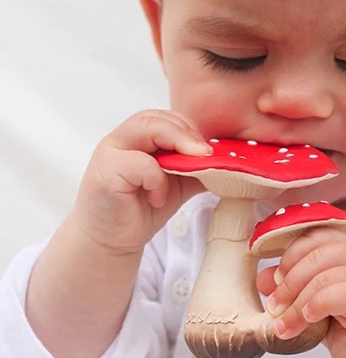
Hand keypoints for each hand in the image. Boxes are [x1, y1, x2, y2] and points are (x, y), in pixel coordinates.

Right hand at [72, 109, 209, 252]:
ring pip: (148, 128)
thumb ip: (195, 170)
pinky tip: (158, 198)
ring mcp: (111, 152)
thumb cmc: (143, 209)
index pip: (166, 118)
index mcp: (139, 138)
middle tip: (206, 154)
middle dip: (186, 134)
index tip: (209, 151)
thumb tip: (226, 163)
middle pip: (157, 117)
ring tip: (190, 169)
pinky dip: (158, 180)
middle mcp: (122, 139)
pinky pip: (142, 164)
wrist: (114, 239)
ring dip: (176, 146)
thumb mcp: (176, 185)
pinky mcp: (107, 172)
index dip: (190, 130)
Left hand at [257, 227, 345, 357]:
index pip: (313, 237)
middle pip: (316, 256)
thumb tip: (261, 278)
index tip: (274, 281)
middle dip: (288, 284)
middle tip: (274, 308)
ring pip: (324, 278)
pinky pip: (341, 295)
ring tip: (285, 325)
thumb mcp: (311, 299)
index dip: (289, 257)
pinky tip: (309, 319)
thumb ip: (290, 285)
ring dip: (296, 304)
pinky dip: (317, 305)